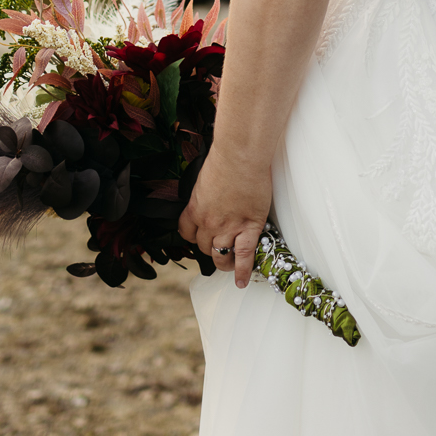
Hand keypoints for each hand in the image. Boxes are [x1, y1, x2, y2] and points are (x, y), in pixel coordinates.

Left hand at [179, 149, 271, 289]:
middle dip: (210, 248)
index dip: (194, 236)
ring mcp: (228, 227)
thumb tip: (213, 194)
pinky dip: (242, 271)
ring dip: (224, 263)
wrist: (241, 154)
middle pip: (203, 246)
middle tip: (218, 247)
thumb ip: (206, 192)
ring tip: (229, 265)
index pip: (187, 232)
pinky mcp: (248, 228)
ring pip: (221, 255)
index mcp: (195, 208)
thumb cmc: (226, 158)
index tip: (199, 236)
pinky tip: (241, 280)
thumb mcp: (205, 178)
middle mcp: (208, 222)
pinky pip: (243, 256)